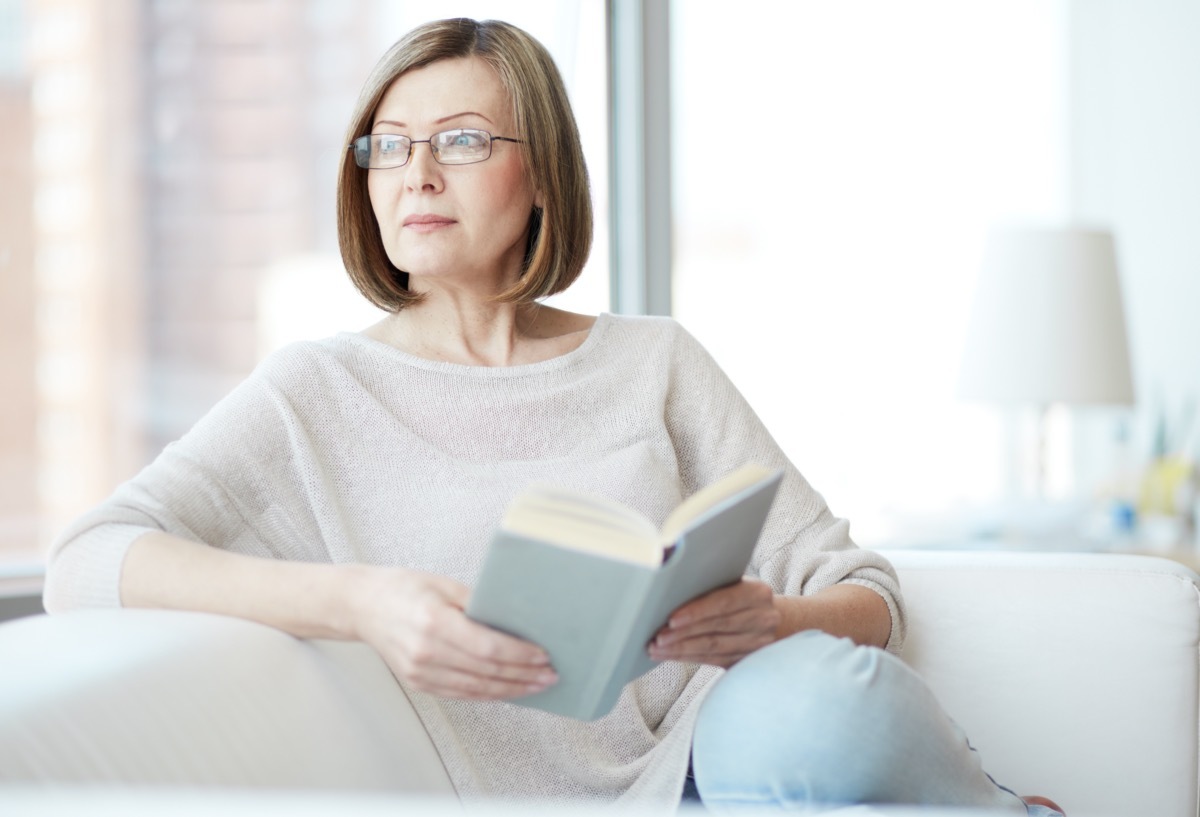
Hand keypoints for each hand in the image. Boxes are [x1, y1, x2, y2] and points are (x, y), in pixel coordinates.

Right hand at [353, 567, 556, 699]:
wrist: (364, 606)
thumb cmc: (404, 588)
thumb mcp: (445, 584)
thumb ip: (479, 604)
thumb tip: (515, 622)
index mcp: (434, 623)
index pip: (488, 648)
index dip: (519, 655)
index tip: (543, 655)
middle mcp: (426, 652)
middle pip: (486, 671)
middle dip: (523, 676)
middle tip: (550, 675)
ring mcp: (420, 672)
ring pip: (476, 689)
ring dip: (510, 690)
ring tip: (536, 687)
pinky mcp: (418, 682)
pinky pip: (460, 694)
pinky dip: (488, 694)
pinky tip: (507, 690)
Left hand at [647, 579, 780, 667]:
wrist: (778, 619)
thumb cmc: (742, 596)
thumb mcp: (735, 584)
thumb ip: (711, 586)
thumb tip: (670, 591)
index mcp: (758, 593)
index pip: (724, 603)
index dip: (697, 612)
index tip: (672, 619)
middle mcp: (762, 619)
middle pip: (716, 628)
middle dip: (683, 634)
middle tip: (657, 637)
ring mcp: (757, 643)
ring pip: (712, 648)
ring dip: (681, 649)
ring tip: (656, 648)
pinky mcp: (747, 660)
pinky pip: (713, 660)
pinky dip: (688, 657)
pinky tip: (669, 655)